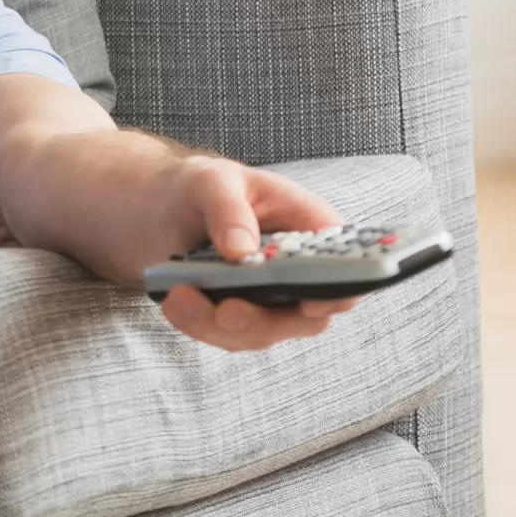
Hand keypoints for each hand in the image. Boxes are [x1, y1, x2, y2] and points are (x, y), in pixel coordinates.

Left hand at [152, 156, 357, 352]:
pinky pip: (229, 336)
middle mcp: (302, 272)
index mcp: (311, 228)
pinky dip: (200, 325)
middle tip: (228, 310)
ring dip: (219, 323)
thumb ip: (229, 208)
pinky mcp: (243, 317)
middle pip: (307, 315)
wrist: (167, 207)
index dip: (338, 290)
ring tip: (179, 297)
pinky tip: (174, 303)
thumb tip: (242, 251)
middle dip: (264, 319)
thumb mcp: (213, 180)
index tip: (310, 302)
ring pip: (263, 332)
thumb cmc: (206, 186)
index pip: (348, 268)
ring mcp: (275, 300)